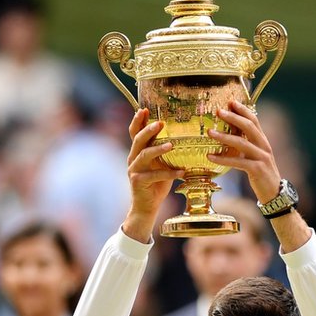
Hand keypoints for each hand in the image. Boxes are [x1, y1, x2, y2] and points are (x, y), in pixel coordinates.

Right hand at [121, 108, 183, 241]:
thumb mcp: (161, 164)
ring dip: (158, 149)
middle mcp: (133, 159)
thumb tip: (183, 138)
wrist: (146, 206)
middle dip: (148, 130)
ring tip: (171, 145)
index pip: (134, 133)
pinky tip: (182, 172)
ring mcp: (134, 170)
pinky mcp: (138, 182)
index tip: (144, 109)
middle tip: (160, 123)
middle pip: (137, 140)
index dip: (138, 121)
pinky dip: (169, 173)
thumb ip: (165, 152)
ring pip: (144, 155)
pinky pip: (155, 175)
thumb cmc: (156, 184)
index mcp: (137, 152)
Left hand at [206, 101, 281, 204]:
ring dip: (224, 136)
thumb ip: (245, 145)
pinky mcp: (257, 169)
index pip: (254, 120)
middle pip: (249, 126)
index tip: (230, 101)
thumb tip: (228, 134)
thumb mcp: (254, 156)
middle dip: (233, 117)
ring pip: (242, 142)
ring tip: (209, 132)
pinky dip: (222, 159)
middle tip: (218, 111)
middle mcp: (264, 146)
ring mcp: (261, 157)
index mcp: (263, 141)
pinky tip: (210, 157)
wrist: (274, 194)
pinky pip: (237, 162)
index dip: (243, 109)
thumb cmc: (261, 174)